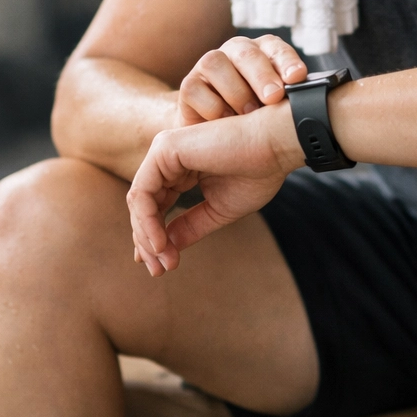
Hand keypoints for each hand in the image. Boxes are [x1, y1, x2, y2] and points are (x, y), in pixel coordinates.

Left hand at [128, 101, 303, 274]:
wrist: (277, 146)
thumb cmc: (257, 172)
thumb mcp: (217, 210)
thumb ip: (190, 227)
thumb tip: (163, 250)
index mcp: (182, 168)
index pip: (157, 206)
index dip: (154, 237)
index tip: (163, 267)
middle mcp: (168, 158)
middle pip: (144, 205)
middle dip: (147, 241)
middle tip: (159, 271)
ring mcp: (164, 151)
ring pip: (139, 201)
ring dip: (146, 236)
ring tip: (162, 262)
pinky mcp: (164, 149)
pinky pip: (143, 193)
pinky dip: (148, 221)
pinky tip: (160, 245)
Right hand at [178, 34, 307, 124]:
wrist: (217, 139)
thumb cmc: (256, 120)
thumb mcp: (276, 110)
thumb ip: (290, 101)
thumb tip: (312, 105)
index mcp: (263, 53)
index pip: (276, 48)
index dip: (287, 61)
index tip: (298, 77)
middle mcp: (236, 53)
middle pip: (247, 52)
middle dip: (261, 74)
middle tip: (274, 97)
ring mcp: (208, 66)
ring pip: (215, 63)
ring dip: (235, 89)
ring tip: (249, 113)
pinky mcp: (189, 85)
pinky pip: (195, 89)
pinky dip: (212, 107)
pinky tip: (225, 121)